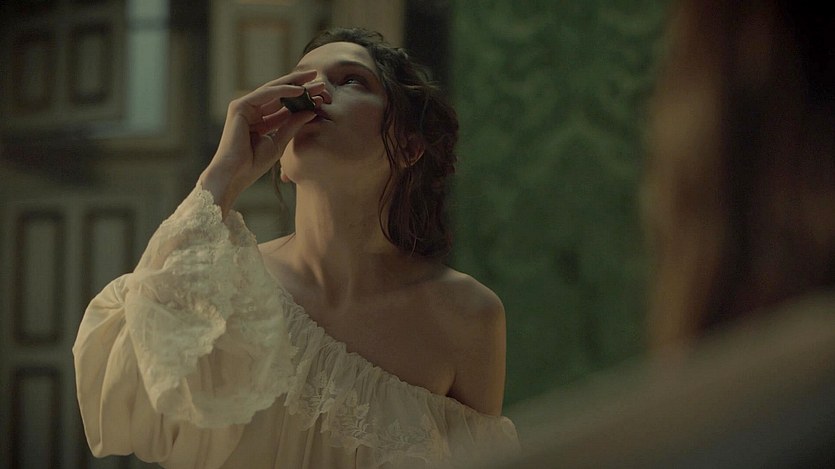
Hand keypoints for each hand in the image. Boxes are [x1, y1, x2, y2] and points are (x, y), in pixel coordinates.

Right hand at [199, 69, 324, 214]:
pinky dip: (283, 90)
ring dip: (295, 84)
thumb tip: (311, 111)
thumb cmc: (254, 163)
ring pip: (274, 90)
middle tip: (320, 79)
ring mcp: (244, 107)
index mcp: (259, 120)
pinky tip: (300, 89)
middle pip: (280, 94)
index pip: (284, 105)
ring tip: (314, 78)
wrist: (236, 174)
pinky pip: (266, 93)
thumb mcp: (280, 141)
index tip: (321, 95)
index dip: (302, 100)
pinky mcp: (240, 106)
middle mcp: (251, 111)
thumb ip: (293, 125)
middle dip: (300, 86)